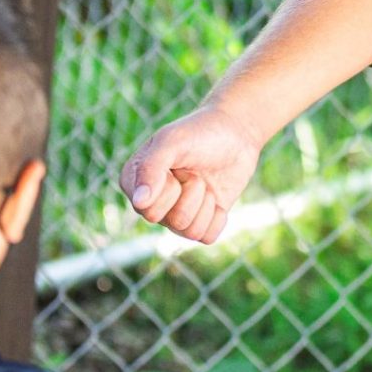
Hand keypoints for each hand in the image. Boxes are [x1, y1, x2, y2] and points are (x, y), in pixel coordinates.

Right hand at [118, 104, 266, 243]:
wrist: (236, 133)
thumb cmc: (199, 133)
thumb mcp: (172, 142)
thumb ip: (151, 168)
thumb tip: (140, 203)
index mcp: (134, 182)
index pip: (146, 208)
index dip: (168, 188)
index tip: (176, 166)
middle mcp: (151, 203)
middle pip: (168, 221)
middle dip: (190, 194)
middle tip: (194, 173)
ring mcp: (175, 214)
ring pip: (189, 231)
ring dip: (205, 202)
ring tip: (205, 182)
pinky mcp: (201, 222)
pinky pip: (207, 237)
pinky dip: (218, 217)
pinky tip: (217, 198)